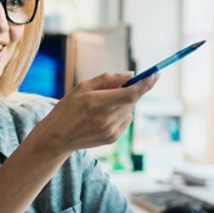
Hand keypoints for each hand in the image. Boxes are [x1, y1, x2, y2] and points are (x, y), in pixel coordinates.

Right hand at [31, 71, 157, 153]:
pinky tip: (103, 116)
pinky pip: (126, 120)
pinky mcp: (112, 138)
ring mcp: (111, 130)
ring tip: (102, 106)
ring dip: (123, 103)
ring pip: (130, 110)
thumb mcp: (83, 86)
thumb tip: (132, 75)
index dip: (147, 83)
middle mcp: (107, 118)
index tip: (156, 74)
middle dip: (131, 91)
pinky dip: (120, 114)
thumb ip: (109, 78)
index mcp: (98, 102)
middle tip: (117, 88)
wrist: (57, 137)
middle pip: (132, 100)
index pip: (132, 93)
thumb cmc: (68, 108)